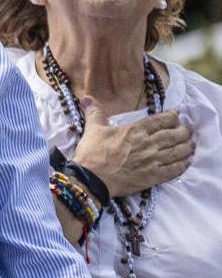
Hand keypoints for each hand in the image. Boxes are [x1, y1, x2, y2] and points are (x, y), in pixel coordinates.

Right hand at [74, 96, 194, 197]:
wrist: (92, 179)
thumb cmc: (93, 154)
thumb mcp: (93, 129)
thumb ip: (95, 112)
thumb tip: (86, 97)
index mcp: (135, 130)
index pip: (160, 120)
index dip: (171, 116)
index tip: (177, 114)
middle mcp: (148, 144)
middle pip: (174, 135)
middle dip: (184, 131)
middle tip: (188, 129)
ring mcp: (153, 161)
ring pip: (177, 152)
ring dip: (187, 147)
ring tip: (191, 144)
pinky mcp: (153, 176)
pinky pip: (173, 170)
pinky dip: (182, 165)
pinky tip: (186, 162)